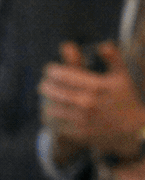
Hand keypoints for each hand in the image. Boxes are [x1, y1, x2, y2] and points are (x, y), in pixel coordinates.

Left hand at [39, 41, 144, 161]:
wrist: (134, 132)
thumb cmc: (126, 100)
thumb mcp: (122, 77)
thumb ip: (113, 58)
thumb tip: (103, 45)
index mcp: (96, 86)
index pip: (60, 74)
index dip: (51, 70)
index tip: (50, 70)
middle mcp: (87, 103)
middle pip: (51, 90)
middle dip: (45, 84)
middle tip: (45, 83)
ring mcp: (82, 120)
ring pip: (49, 107)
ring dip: (46, 101)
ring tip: (48, 97)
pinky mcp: (79, 134)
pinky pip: (54, 124)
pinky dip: (49, 117)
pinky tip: (51, 112)